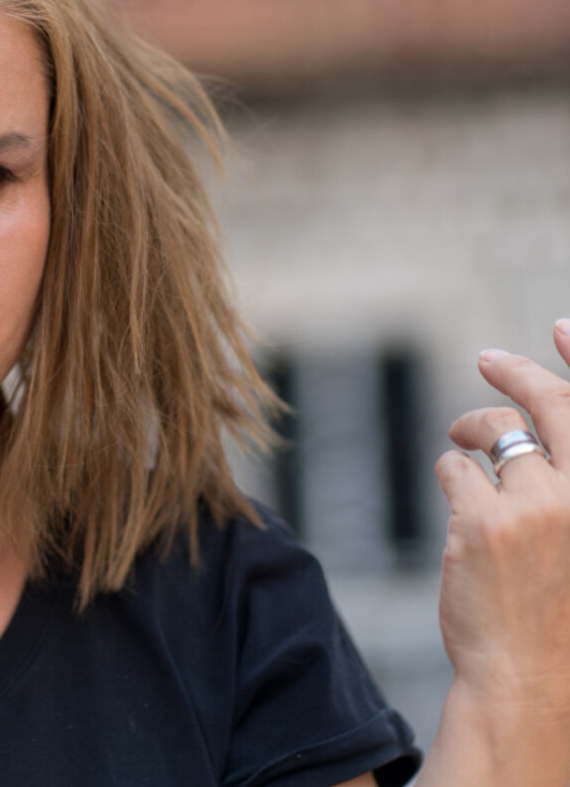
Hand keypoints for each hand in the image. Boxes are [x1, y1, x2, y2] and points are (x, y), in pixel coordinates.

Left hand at [431, 319, 569, 776]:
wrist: (530, 683)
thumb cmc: (560, 617)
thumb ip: (563, 483)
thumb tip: (530, 431)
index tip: (561, 326)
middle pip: (549, 405)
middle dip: (516, 373)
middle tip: (489, 360)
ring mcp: (538, 507)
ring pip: (491, 432)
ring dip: (471, 430)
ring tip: (465, 445)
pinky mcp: (483, 521)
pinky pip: (453, 466)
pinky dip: (451, 474)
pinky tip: (459, 505)